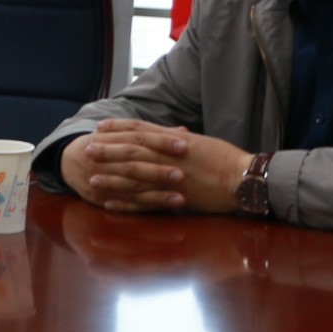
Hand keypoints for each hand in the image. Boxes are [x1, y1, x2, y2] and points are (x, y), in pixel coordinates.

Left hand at [60, 119, 250, 214]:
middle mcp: (170, 157)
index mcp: (175, 141)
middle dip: (108, 151)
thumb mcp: (202, 143)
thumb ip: (180, 139)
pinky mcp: (177, 198)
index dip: (119, 128)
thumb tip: (171, 132)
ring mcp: (172, 178)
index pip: (141, 131)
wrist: (246, 179)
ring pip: (136, 177)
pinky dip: (128, 203)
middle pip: (132, 152)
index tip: (100, 127)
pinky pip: (148, 201)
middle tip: (86, 150)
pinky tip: (111, 204)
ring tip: (92, 179)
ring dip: (112, 179)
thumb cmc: (227, 159)